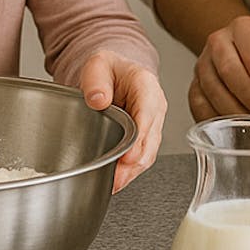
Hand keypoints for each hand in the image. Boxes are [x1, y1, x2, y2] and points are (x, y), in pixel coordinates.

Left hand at [78, 50, 165, 192]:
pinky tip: (117, 180)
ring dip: (132, 171)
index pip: (147, 114)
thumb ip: (96, 81)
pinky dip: (130, 170)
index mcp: (146, 86)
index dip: (139, 139)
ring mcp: (152, 123)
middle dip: (134, 163)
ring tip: (114, 184)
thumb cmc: (108, 68)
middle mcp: (154, 107)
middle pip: (150, 140)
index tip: (129, 157)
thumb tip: (98, 100)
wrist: (114, 72)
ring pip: (148, 152)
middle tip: (116, 179)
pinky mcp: (146, 137)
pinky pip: (142, 156)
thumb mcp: (97, 65)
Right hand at [186, 15, 249, 121]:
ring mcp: (203, 63)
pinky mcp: (194, 85)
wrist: (247, 51)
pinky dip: (216, 120)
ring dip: (235, 113)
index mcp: (243, 28)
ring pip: (212, 91)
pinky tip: (232, 130)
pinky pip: (198, 105)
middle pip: (229, 72)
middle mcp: (218, 41)